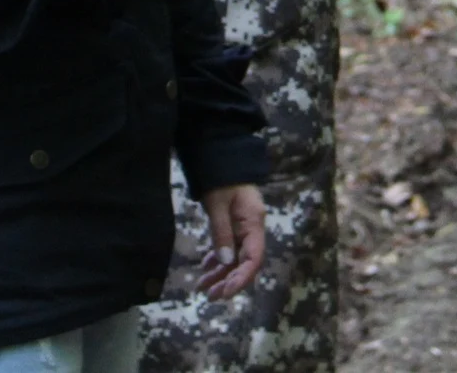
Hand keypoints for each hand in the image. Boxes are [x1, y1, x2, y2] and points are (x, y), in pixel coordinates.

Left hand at [194, 183, 266, 298]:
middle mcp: (252, 230)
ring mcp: (243, 229)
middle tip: (210, 295)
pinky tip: (205, 269)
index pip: (254, 258)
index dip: (242, 278)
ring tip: (202, 287)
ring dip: (221, 274)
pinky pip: (229, 250)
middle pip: (245, 263)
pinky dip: (218, 262)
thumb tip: (225, 263)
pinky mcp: (234, 228)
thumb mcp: (218, 205)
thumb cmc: (221, 180)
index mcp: (253, 223)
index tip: (226, 293)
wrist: (221, 160)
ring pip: (235, 259)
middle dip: (229, 281)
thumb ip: (221, 233)